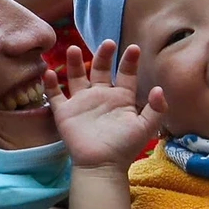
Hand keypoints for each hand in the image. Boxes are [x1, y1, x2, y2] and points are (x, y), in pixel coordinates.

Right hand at [47, 41, 167, 169]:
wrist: (102, 166)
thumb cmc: (125, 147)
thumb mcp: (146, 127)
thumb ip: (155, 108)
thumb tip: (159, 88)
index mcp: (121, 98)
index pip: (126, 74)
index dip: (129, 61)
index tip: (133, 48)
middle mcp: (101, 96)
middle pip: (101, 70)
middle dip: (103, 55)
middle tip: (107, 42)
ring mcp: (82, 103)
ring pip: (76, 77)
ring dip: (75, 62)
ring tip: (74, 48)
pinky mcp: (65, 112)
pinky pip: (55, 95)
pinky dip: (51, 84)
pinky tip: (49, 71)